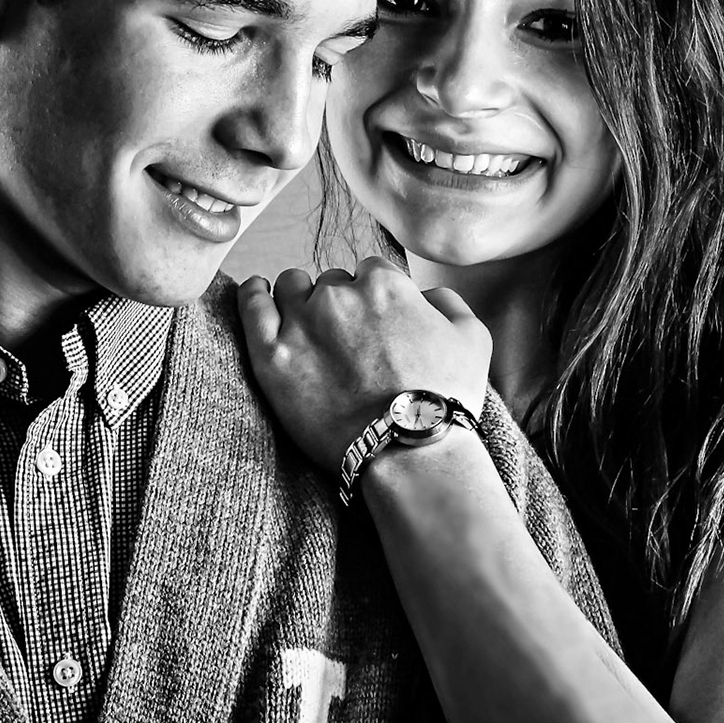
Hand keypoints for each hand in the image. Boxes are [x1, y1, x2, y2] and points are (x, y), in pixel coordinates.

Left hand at [239, 258, 489, 473]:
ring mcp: (302, 322)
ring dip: (299, 298)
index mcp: (385, 284)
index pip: (370, 272)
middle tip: (347, 341)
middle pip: (331, 282)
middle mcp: (340, 294)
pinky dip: (253, 294)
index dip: (372, 297)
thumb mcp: (472, 338)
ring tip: (306, 325)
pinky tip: (257, 293)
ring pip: (291, 286)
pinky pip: (251, 306)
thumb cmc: (444, 399)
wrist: (408, 450)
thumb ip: (447, 300)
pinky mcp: (272, 355)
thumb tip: (424, 294)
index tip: (374, 324)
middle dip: (339, 303)